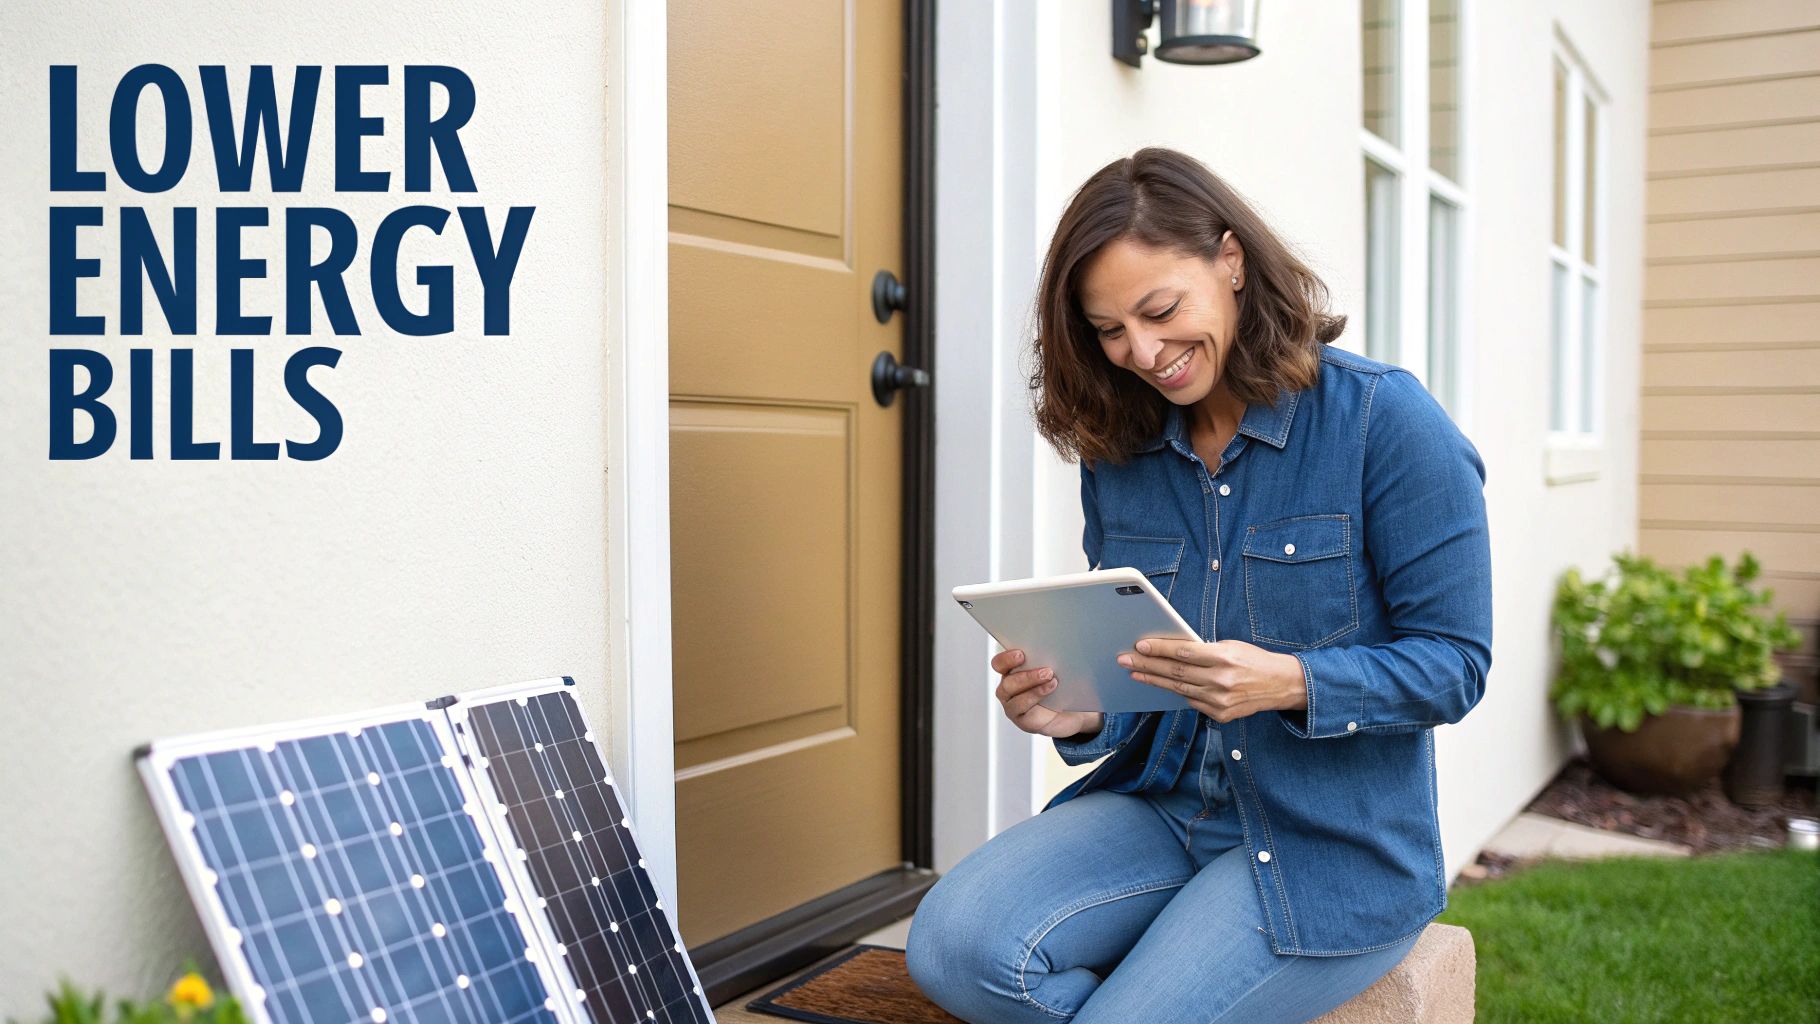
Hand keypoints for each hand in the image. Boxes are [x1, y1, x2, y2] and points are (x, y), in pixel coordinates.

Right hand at [991, 648, 1105, 739]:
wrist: (1073, 714)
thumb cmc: (1062, 689)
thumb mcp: (1056, 671)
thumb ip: (1049, 659)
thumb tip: (1057, 647)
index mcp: (1012, 673)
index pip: (1000, 664)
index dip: (1006, 659)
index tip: (1021, 654)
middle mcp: (1009, 689)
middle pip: (1007, 681)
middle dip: (1026, 675)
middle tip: (1046, 670)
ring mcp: (1013, 706)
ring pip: (1013, 694)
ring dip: (1032, 685)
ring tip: (1051, 679)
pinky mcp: (1023, 720)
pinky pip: (1022, 709)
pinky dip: (1036, 697)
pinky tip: (1050, 690)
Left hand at [1116, 638, 1307, 722]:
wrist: (1281, 685)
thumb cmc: (1254, 660)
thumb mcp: (1231, 647)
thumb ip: (1204, 651)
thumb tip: (1171, 651)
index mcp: (1224, 658)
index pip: (1183, 653)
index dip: (1158, 649)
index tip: (1139, 646)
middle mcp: (1221, 681)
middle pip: (1175, 673)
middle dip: (1146, 666)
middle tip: (1124, 660)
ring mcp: (1220, 701)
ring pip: (1178, 690)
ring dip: (1153, 681)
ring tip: (1134, 673)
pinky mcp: (1220, 715)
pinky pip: (1192, 702)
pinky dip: (1176, 693)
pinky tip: (1160, 686)